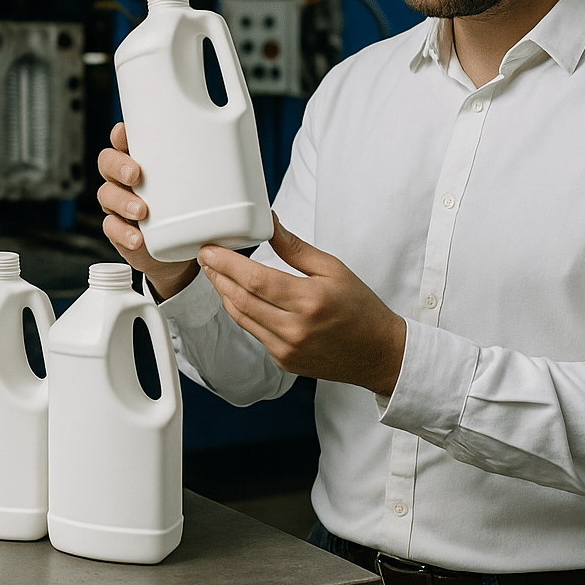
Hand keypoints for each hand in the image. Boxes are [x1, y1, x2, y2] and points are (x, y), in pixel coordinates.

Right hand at [96, 122, 199, 298]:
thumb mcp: (198, 186)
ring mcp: (119, 203)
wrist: (180, 253)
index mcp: (144, 160)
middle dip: (119, 165)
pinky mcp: (119, 230)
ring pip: (107, 194)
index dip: (121, 134)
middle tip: (137, 175)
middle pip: (107, 162)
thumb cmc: (189, 210)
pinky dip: (123, 232)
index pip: (124, 139)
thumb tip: (246, 155)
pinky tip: (138, 238)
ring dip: (122, 201)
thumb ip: (210, 169)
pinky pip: (111, 227)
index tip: (127, 134)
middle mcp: (125, 178)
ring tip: (141, 211)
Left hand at [198, 215, 406, 396]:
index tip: (210, 250)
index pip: (255, 279)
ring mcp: (286, 348)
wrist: (378, 354)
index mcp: (309, 301)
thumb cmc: (361, 309)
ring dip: (224, 293)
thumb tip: (270, 225)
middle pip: (240, 298)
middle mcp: (294, 328)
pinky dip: (242, 312)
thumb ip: (296, 249)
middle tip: (206, 257)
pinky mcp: (283, 360)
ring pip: (241, 317)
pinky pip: (253, 332)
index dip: (226, 263)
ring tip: (216, 273)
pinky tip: (238, 296)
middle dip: (217, 275)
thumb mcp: (333, 270)